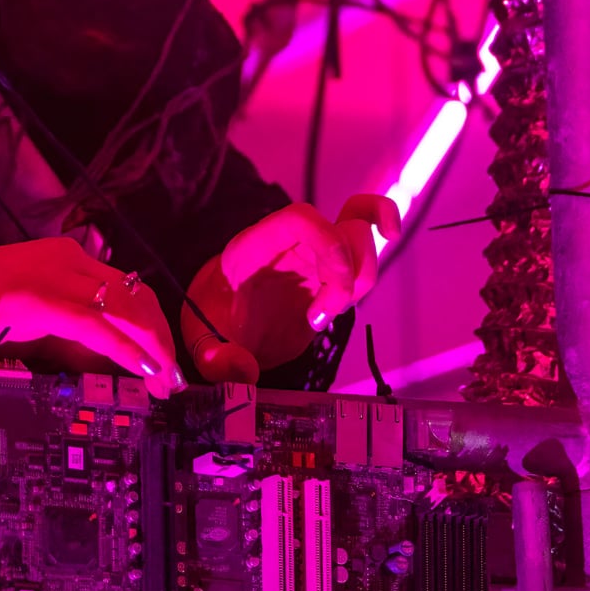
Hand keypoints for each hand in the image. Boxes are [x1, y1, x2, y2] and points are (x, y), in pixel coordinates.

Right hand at [0, 238, 185, 398]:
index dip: (153, 330)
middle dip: (161, 342)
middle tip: (172, 383)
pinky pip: (96, 325)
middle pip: (137, 298)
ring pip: (125, 309)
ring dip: (152, 350)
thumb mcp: (24, 323)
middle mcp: (65, 258)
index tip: (165, 367)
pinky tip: (144, 372)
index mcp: (63, 258)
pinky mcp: (35, 297)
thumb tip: (104, 367)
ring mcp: (51, 273)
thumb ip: (62, 337)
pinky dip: (126, 351)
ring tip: (164, 386)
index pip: (128, 291)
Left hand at [180, 193, 400, 382]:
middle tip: (320, 320)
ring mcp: (310, 252)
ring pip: (359, 236)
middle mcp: (287, 242)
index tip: (322, 307)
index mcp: (253, 248)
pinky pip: (361, 245)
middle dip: (349, 276)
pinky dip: (374, 246)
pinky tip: (388, 239)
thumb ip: (216, 360)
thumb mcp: (202, 344)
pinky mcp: (327, 270)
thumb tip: (244, 371)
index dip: (328, 247)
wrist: (220, 322)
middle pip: (342, 226)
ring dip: (360, 279)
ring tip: (321, 319)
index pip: (301, 219)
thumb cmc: (210, 322)